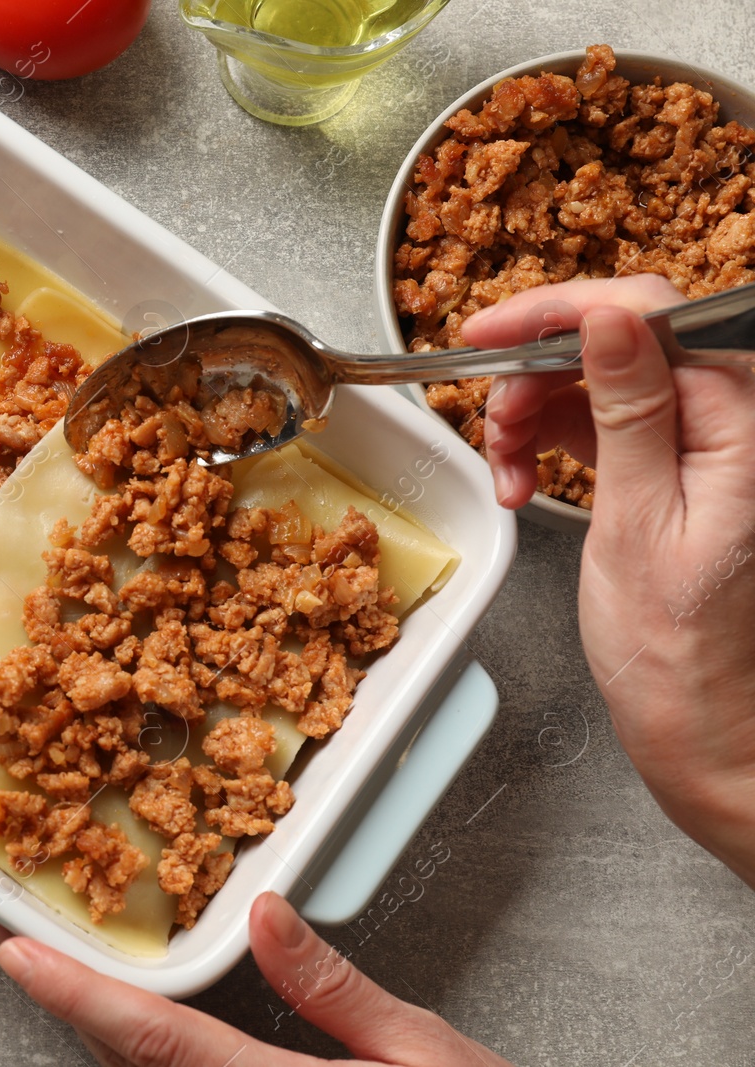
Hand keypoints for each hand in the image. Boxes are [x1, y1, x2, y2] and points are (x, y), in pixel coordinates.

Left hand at [0, 892, 510, 1065]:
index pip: (155, 1036)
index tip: (15, 953)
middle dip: (73, 1009)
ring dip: (103, 1039)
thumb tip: (265, 914)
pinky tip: (137, 1036)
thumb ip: (334, 991)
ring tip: (65, 981)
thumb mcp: (426, 1055)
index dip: (76, 992)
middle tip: (22, 948)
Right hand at [470, 276, 754, 886]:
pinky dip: (555, 444)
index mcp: (745, 425)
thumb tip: (612, 319)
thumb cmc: (683, 656)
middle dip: (540, 375)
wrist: (712, 734)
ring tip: (507, 472)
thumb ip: (631, 411)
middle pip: (622, 344)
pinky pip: (609, 426)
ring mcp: (709, 448)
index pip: (652, 316)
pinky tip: (525, 480)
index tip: (489, 331)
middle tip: (488, 422)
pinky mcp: (681, 472)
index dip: (562, 311)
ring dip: (538, 414)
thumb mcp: (639, 523)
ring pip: (605, 382)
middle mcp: (736, 425)